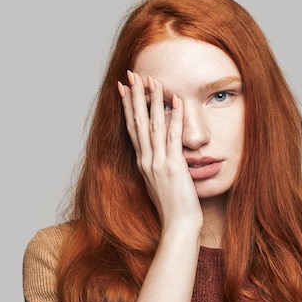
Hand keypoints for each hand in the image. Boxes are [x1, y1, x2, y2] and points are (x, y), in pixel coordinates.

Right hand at [118, 71, 202, 233]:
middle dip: (134, 97)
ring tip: (152, 81)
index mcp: (142, 163)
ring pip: (154, 126)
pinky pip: (174, 137)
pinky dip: (175, 117)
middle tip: (131, 75)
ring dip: (153, 101)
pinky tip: (177, 100)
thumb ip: (157, 168)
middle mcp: (146, 160)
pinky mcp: (173, 166)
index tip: (123, 88)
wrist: (178, 226)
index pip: (132, 129)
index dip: (127, 107)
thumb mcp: (159, 184)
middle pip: (138, 123)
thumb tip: (158, 157)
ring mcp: (158, 163)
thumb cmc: (173, 208)